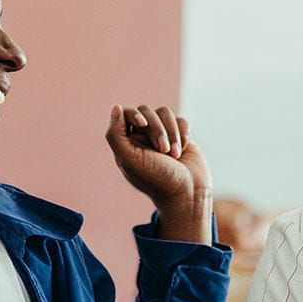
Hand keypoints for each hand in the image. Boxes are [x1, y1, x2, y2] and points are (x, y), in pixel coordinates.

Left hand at [105, 103, 211, 221]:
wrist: (187, 194)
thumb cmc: (157, 179)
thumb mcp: (129, 159)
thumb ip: (115, 134)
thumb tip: (116, 107)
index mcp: (128, 143)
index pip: (126, 114)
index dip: (135, 115)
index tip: (142, 125)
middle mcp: (144, 138)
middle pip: (147, 112)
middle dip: (157, 129)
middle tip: (163, 151)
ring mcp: (164, 136)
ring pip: (165, 113)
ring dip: (172, 133)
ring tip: (175, 154)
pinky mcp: (181, 137)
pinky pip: (181, 120)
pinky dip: (183, 133)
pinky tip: (184, 150)